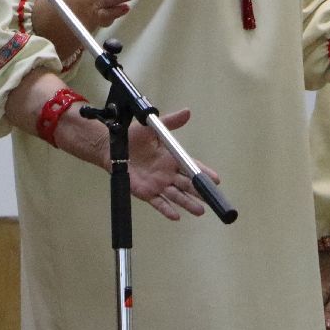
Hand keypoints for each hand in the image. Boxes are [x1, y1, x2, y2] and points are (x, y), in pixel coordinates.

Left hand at [70, 106, 217, 222]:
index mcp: (172, 158)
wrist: (113, 147)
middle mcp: (168, 173)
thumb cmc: (133, 136)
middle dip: (199, 192)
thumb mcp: (153, 127)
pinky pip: (158, 203)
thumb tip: (187, 112)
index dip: (203, 173)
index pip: (191, 166)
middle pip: (187, 184)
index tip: (216, 179)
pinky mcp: (146, 192)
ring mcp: (158, 184)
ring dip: (187, 203)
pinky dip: (167, 210)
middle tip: (212, 199)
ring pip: (176, 195)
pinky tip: (176, 216)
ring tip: (200, 211)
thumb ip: (170, 122)